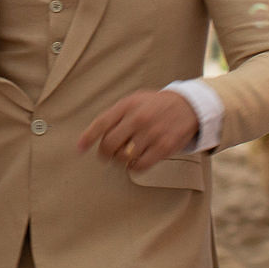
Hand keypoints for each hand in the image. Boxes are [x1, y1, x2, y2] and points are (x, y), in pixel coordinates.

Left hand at [79, 89, 198, 171]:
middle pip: (110, 144)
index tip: (80, 149)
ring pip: (123, 157)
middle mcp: (138, 119)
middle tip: (107, 155)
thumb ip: (116, 115)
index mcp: (128, 105)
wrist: (188, 106)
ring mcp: (151, 133)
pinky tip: (136, 161)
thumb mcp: (134, 101)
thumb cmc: (155, 105)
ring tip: (125, 155)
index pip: (101, 123)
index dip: (88, 137)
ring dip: (120, 160)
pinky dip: (134, 167)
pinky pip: (140, 165)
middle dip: (105, 153)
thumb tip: (93, 135)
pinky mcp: (164, 147)